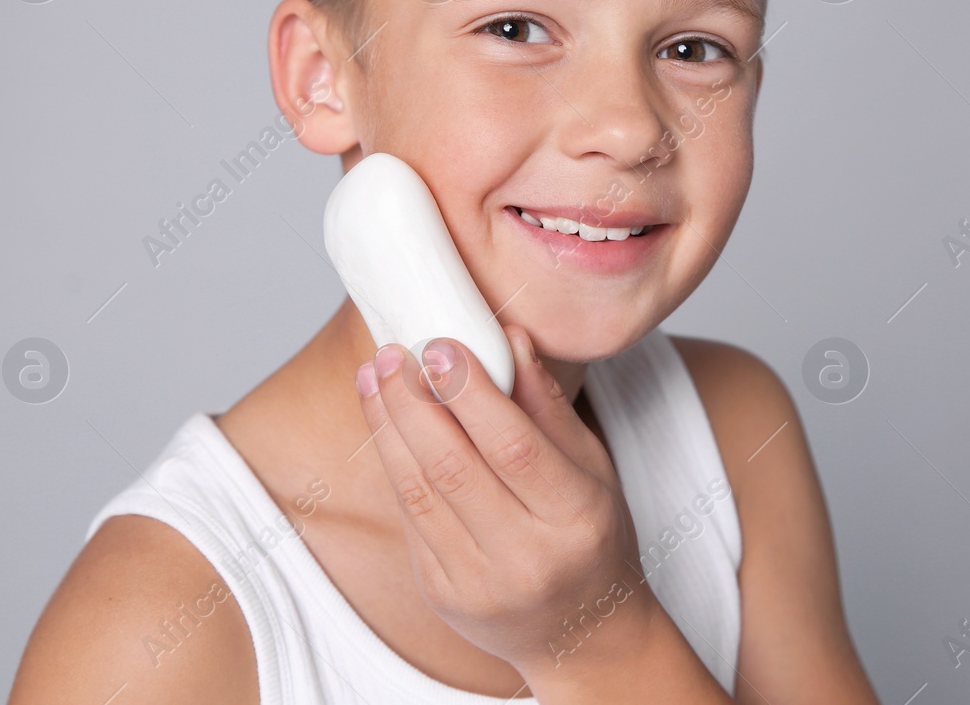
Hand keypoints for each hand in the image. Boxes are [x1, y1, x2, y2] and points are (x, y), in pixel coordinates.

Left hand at [354, 326, 656, 680]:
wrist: (581, 632)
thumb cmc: (592, 536)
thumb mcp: (592, 468)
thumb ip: (548, 406)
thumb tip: (512, 338)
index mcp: (576, 518)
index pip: (514, 446)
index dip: (471, 393)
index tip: (443, 345)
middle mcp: (526, 557)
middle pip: (455, 467)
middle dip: (415, 401)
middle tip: (395, 351)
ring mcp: (478, 582)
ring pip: (420, 490)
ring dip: (389, 426)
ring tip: (376, 375)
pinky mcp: (442, 594)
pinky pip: (410, 517)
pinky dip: (393, 462)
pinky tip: (384, 423)